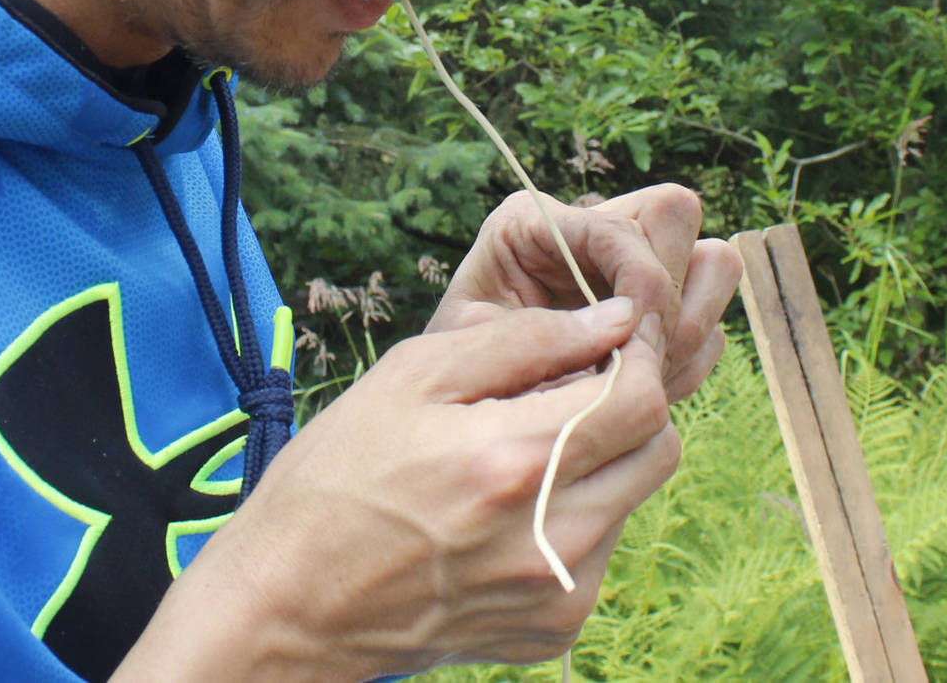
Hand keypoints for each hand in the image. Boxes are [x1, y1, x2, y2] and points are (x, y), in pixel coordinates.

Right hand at [116, 300, 677, 680]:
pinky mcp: (553, 629)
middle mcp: (551, 536)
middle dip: (628, 405)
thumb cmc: (335, 478)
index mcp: (512, 461)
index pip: (642, 397)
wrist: (289, 605)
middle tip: (564, 391)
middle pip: (658, 449)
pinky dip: (575, 518)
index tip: (605, 342)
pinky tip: (506, 511)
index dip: (635, 356)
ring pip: (633, 498)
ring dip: (599, 461)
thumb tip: (613, 316)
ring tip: (519, 454)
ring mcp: (557, 592)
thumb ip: (522, 339)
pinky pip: (601, 551)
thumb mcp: (410, 377)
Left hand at [427, 183, 743, 401]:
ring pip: (713, 263)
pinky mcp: (660, 316)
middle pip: (678, 213)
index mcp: (534, 222)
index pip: (624, 226)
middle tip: (637, 359)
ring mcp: (632, 269)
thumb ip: (542, 335)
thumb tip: (627, 337)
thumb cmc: (456, 377)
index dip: (642, 284)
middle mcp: (590, 230)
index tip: (632, 348)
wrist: (463, 415)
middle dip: (669, 295)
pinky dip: (688, 364)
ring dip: (688, 327)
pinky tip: (643, 393)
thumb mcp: (476, 348)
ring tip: (641, 378)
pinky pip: (709, 327)